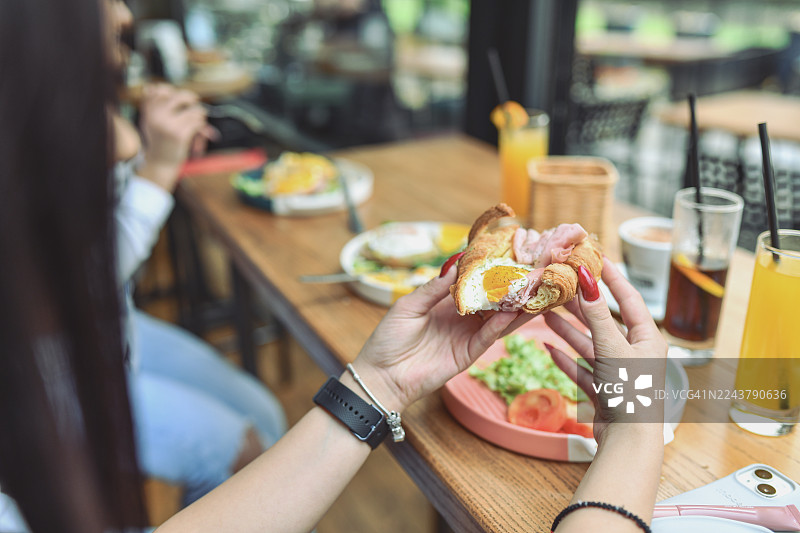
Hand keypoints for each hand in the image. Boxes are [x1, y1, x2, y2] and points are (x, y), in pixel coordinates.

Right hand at [137, 84, 217, 190]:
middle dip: (192, 99)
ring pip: (195, 110)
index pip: (159, 89)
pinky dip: (202, 127)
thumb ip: (151, 104)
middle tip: (194, 105)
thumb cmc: (159, 141)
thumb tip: (151, 86)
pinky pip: (198, 122)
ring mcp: (168, 124)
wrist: (160, 163)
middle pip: (181, 95)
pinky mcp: (180, 134)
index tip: (178, 98)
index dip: (171, 90)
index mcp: (149, 111)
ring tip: (196, 125)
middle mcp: (157, 115)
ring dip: (200, 117)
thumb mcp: (150, 121)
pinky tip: (198, 134)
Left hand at [350, 265, 533, 412]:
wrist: (382, 376)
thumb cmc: (388, 339)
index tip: (505, 255)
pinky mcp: (467, 354)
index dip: (487, 272)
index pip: (472, 284)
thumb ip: (433, 288)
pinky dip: (499, 326)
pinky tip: (511, 314)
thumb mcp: (408, 306)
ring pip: (496, 319)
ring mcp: (465, 336)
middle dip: (508, 288)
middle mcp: (460, 318)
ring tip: (531, 292)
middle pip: (490, 301)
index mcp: (445, 303)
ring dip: (513, 307)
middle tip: (529, 273)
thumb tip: (455, 264)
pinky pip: (487, 338)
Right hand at [544, 258, 666, 444]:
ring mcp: (618, 373)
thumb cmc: (630, 392)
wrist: (628, 441)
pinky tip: (548, 348)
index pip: (628, 298)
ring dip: (568, 330)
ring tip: (546, 313)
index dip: (612, 277)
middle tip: (561, 285)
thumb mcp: (612, 348)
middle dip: (581, 304)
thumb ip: (596, 315)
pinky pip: (582, 369)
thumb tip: (587, 279)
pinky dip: (565, 359)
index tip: (596, 258)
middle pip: (604, 321)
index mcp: (647, 338)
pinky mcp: (604, 391)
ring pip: (589, 345)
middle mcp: (634, 353)